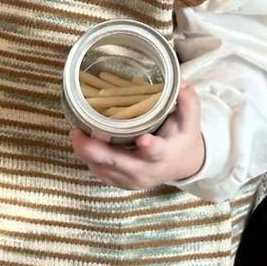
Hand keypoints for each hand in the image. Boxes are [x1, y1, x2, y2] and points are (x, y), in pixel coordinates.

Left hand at [70, 83, 206, 190]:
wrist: (182, 166)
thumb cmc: (183, 139)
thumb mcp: (191, 122)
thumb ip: (188, 103)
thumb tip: (183, 83)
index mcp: (164, 156)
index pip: (157, 153)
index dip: (150, 148)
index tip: (143, 140)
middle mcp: (146, 171)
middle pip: (117, 163)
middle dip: (96, 150)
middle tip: (78, 132)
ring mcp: (131, 180)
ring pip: (103, 169)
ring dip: (86, 153)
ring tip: (75, 133)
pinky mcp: (120, 182)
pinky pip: (100, 172)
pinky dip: (88, 159)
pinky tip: (80, 143)